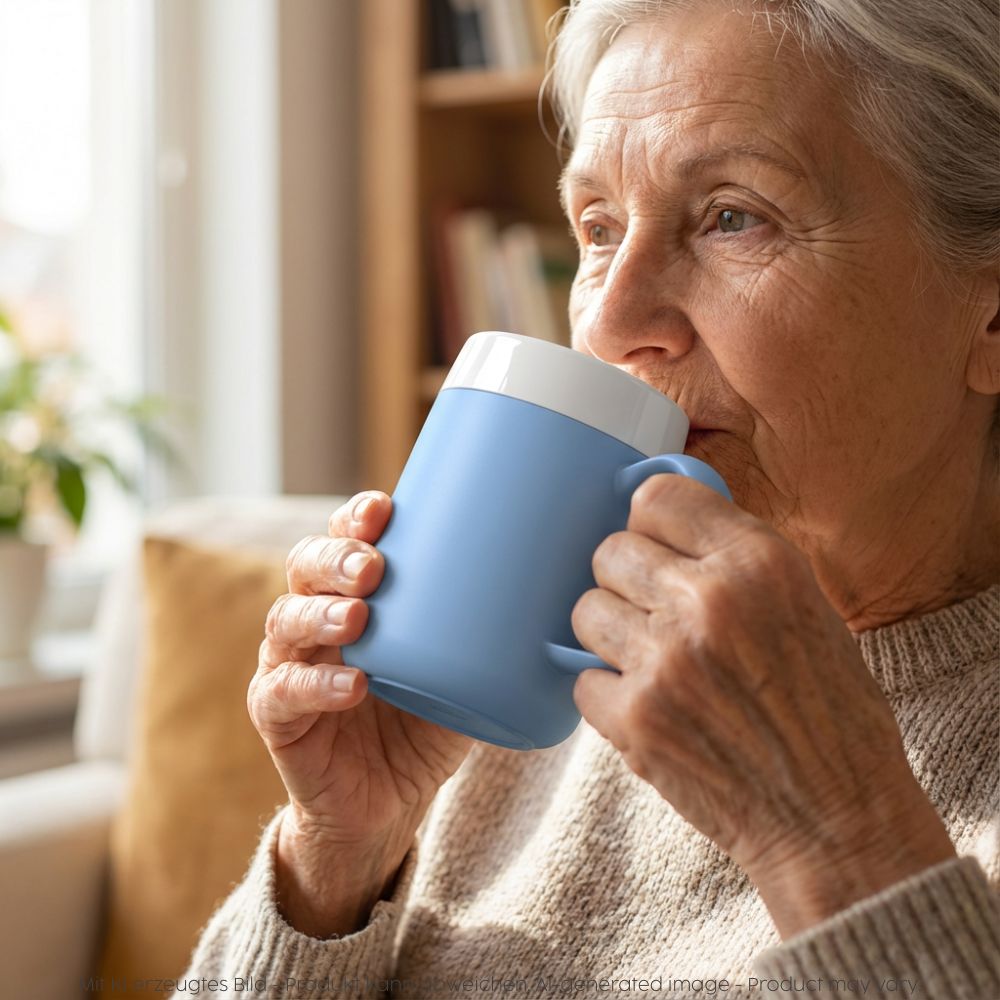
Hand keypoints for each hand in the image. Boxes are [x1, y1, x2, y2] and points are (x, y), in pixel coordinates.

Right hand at [249, 491, 473, 934]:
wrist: (386, 803)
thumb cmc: (424, 724)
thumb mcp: (462, 673)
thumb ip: (489, 637)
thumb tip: (565, 597)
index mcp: (354, 597)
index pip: (342, 540)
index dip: (355, 519)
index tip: (384, 508)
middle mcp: (316, 622)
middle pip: (306, 568)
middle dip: (337, 558)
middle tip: (374, 567)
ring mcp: (291, 666)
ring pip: (286, 622)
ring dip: (321, 614)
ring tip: (358, 617)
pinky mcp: (279, 719)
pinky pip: (282, 694)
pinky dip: (315, 686)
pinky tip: (351, 685)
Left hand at [569, 474, 955, 937]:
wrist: (835, 819)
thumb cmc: (829, 712)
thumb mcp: (807, 606)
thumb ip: (736, 560)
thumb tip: (660, 529)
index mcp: (759, 561)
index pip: (655, 496)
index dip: (648, 521)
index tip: (652, 542)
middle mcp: (707, 600)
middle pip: (610, 550)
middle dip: (625, 579)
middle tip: (652, 611)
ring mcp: (665, 660)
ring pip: (585, 610)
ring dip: (608, 633)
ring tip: (650, 661)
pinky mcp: (634, 718)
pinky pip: (581, 678)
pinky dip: (605, 693)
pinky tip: (647, 707)